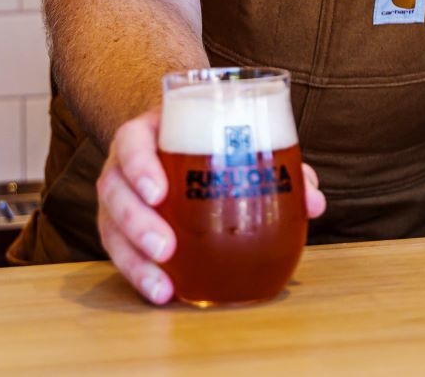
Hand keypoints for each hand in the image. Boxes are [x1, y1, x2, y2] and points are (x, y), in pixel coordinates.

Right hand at [95, 106, 326, 304]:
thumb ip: (277, 162)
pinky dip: (139, 273)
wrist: (181, 137)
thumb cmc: (213, 138)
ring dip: (134, 258)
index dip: (139, 165)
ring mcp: (120, 197)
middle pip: (114, 190)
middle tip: (165, 248)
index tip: (159, 192)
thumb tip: (314, 202)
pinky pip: (120, 252)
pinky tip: (163, 292)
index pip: (131, 141)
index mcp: (150, 132)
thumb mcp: (235, 138)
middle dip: (136, 222)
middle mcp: (125, 164)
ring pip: (111, 226)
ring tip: (162, 283)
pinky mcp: (121, 228)